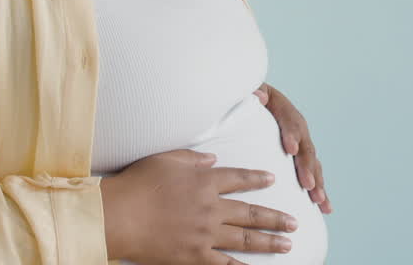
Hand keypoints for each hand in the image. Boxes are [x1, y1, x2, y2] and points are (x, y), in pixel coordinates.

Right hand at [101, 149, 295, 263]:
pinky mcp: (194, 256)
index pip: (240, 178)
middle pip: (251, 213)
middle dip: (276, 218)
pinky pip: (224, 264)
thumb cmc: (137, 184)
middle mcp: (212, 207)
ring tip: (287, 244)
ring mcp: (205, 234)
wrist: (117, 215)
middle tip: (295, 223)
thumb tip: (213, 157)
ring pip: (245, 239)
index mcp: (206, 181)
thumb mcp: (166, 159)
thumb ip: (193, 158)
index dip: (258, 179)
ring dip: (269, 242)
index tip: (273, 180)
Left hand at [255, 84, 331, 212]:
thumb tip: (258, 95)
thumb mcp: (248, 90)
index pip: (290, 121)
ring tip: (318, 201)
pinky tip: (324, 207)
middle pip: (305, 147)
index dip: (292, 134)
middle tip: (307, 185)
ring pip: (313, 163)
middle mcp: (296, 126)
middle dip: (307, 167)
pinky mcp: (299, 157)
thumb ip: (254, 91)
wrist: (252, 98)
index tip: (290, 149)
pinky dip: (319, 189)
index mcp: (282, 108)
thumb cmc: (246, 97)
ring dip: (317, 182)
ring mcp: (300, 142)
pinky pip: (312, 173)